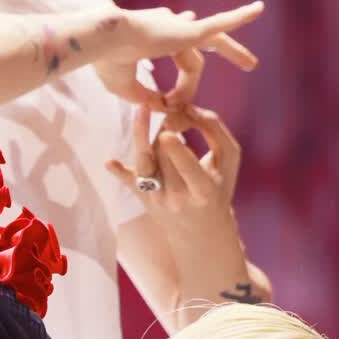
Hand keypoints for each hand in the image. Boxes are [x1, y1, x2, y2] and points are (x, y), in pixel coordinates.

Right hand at [94, 2, 261, 105]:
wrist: (103, 40)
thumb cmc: (107, 60)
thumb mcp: (125, 86)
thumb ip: (145, 96)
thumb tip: (161, 108)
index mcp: (155, 36)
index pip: (180, 55)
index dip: (182, 79)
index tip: (169, 103)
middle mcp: (170, 26)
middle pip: (205, 40)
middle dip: (227, 50)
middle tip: (248, 64)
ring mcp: (180, 26)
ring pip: (215, 39)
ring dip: (235, 51)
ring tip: (252, 64)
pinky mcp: (188, 30)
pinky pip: (219, 24)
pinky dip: (239, 16)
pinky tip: (259, 10)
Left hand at [107, 92, 243, 216]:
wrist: (201, 231)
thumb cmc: (219, 187)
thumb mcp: (229, 160)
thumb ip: (214, 129)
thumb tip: (187, 107)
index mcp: (203, 189)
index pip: (186, 167)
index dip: (175, 149)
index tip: (167, 133)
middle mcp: (177, 197)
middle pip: (163, 156)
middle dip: (164, 131)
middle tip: (169, 117)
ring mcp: (157, 200)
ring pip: (146, 161)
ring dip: (142, 135)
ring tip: (141, 111)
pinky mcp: (144, 198)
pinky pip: (129, 183)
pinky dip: (119, 172)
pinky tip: (110, 163)